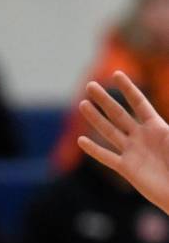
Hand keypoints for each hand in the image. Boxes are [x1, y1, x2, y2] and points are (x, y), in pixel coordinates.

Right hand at [78, 72, 168, 213]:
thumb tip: (167, 121)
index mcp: (157, 127)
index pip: (139, 103)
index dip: (128, 89)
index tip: (116, 74)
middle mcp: (141, 137)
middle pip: (119, 114)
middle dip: (105, 99)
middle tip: (91, 85)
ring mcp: (132, 152)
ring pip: (109, 131)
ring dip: (95, 118)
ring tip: (83, 104)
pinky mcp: (126, 168)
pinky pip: (107, 157)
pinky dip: (94, 149)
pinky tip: (82, 140)